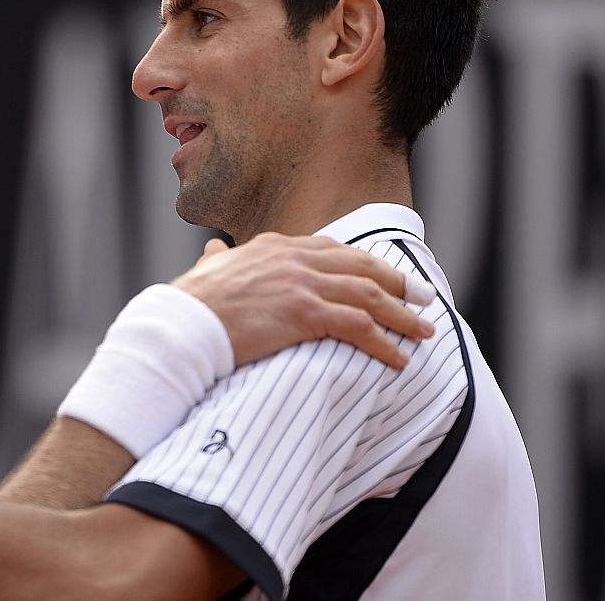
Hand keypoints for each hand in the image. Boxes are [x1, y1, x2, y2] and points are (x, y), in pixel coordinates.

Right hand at [172, 233, 434, 368]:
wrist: (180, 324)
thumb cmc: (189, 304)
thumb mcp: (208, 270)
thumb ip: (219, 260)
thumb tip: (214, 252)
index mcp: (274, 246)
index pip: (334, 250)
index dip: (367, 264)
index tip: (388, 277)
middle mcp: (292, 257)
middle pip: (361, 267)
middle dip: (398, 282)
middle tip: (424, 298)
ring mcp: (300, 283)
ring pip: (368, 295)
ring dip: (402, 314)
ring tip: (424, 332)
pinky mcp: (303, 312)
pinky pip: (358, 326)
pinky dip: (384, 343)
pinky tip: (398, 358)